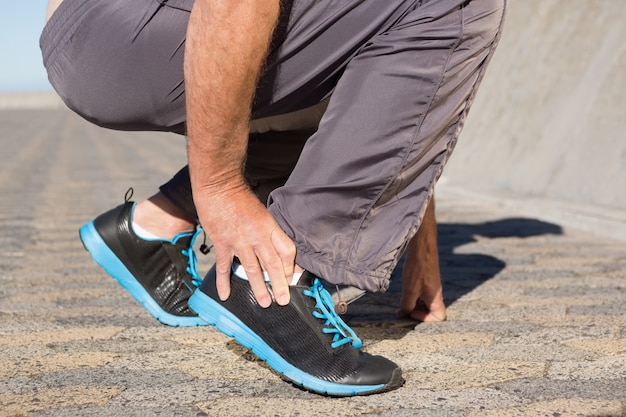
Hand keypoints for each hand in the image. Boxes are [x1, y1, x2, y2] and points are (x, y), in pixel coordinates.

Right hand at [194, 183, 295, 307]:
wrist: (219, 186)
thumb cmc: (241, 198)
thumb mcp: (262, 213)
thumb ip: (268, 231)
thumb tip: (274, 250)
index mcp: (270, 227)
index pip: (286, 250)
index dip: (290, 266)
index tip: (291, 278)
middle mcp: (257, 235)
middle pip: (272, 264)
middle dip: (279, 284)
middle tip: (283, 300)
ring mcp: (239, 241)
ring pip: (252, 269)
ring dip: (259, 288)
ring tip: (264, 302)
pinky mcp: (222, 243)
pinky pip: (224, 267)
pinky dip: (224, 282)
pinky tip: (226, 295)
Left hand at [397, 198, 446, 321]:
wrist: (421, 244)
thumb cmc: (418, 267)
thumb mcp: (410, 290)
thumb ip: (407, 305)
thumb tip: (402, 314)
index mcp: (436, 297)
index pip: (440, 317)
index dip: (426, 319)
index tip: (412, 312)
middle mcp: (435, 293)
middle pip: (430, 311)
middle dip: (417, 312)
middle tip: (404, 307)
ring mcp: (430, 286)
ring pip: (423, 301)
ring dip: (413, 303)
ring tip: (402, 298)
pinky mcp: (424, 279)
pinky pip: (420, 293)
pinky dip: (411, 294)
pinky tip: (403, 289)